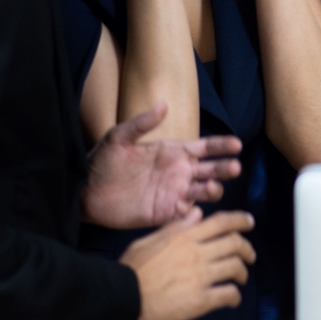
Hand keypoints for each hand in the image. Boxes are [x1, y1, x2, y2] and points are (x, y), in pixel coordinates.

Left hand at [83, 103, 243, 227]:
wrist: (84, 191)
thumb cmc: (101, 161)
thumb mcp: (119, 137)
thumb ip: (142, 123)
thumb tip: (163, 104)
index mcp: (173, 152)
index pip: (205, 148)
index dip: (222, 146)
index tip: (236, 144)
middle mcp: (179, 173)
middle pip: (212, 170)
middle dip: (225, 168)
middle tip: (233, 167)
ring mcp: (173, 194)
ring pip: (204, 192)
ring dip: (212, 190)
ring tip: (209, 187)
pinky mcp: (163, 214)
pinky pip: (185, 215)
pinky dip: (192, 213)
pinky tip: (191, 209)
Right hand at [121, 207, 256, 319]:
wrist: (121, 300)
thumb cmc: (130, 270)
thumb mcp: (148, 241)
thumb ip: (175, 227)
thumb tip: (197, 214)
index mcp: (184, 237)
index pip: (221, 222)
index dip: (240, 220)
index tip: (249, 222)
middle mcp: (197, 253)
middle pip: (235, 243)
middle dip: (247, 248)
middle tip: (249, 255)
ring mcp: (201, 277)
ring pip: (236, 267)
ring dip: (242, 272)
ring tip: (240, 277)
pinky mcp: (201, 301)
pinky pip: (228, 295)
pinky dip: (235, 296)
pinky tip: (232, 299)